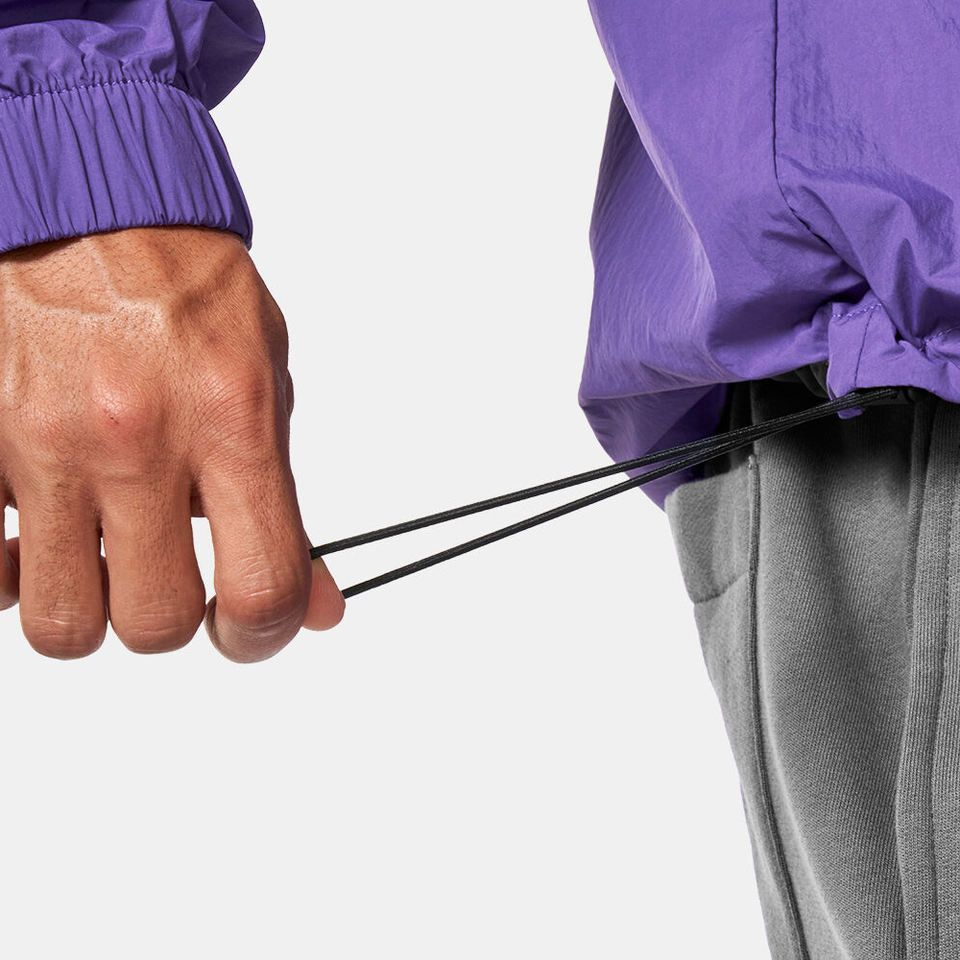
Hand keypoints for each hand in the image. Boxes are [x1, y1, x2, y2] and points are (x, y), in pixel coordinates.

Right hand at [0, 225, 344, 660]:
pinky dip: (13, 569)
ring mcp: (43, 444)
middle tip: (172, 580)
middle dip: (172, 619)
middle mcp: (137, 440)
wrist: (86, 201)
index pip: (262, 587)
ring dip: (91, 606)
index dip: (265, 635)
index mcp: (232, 421)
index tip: (252, 628)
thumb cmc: (185, 289)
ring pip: (62, 621)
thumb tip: (316, 604)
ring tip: (102, 554)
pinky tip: (37, 529)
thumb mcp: (267, 381)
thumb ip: (283, 498)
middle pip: (156, 624)